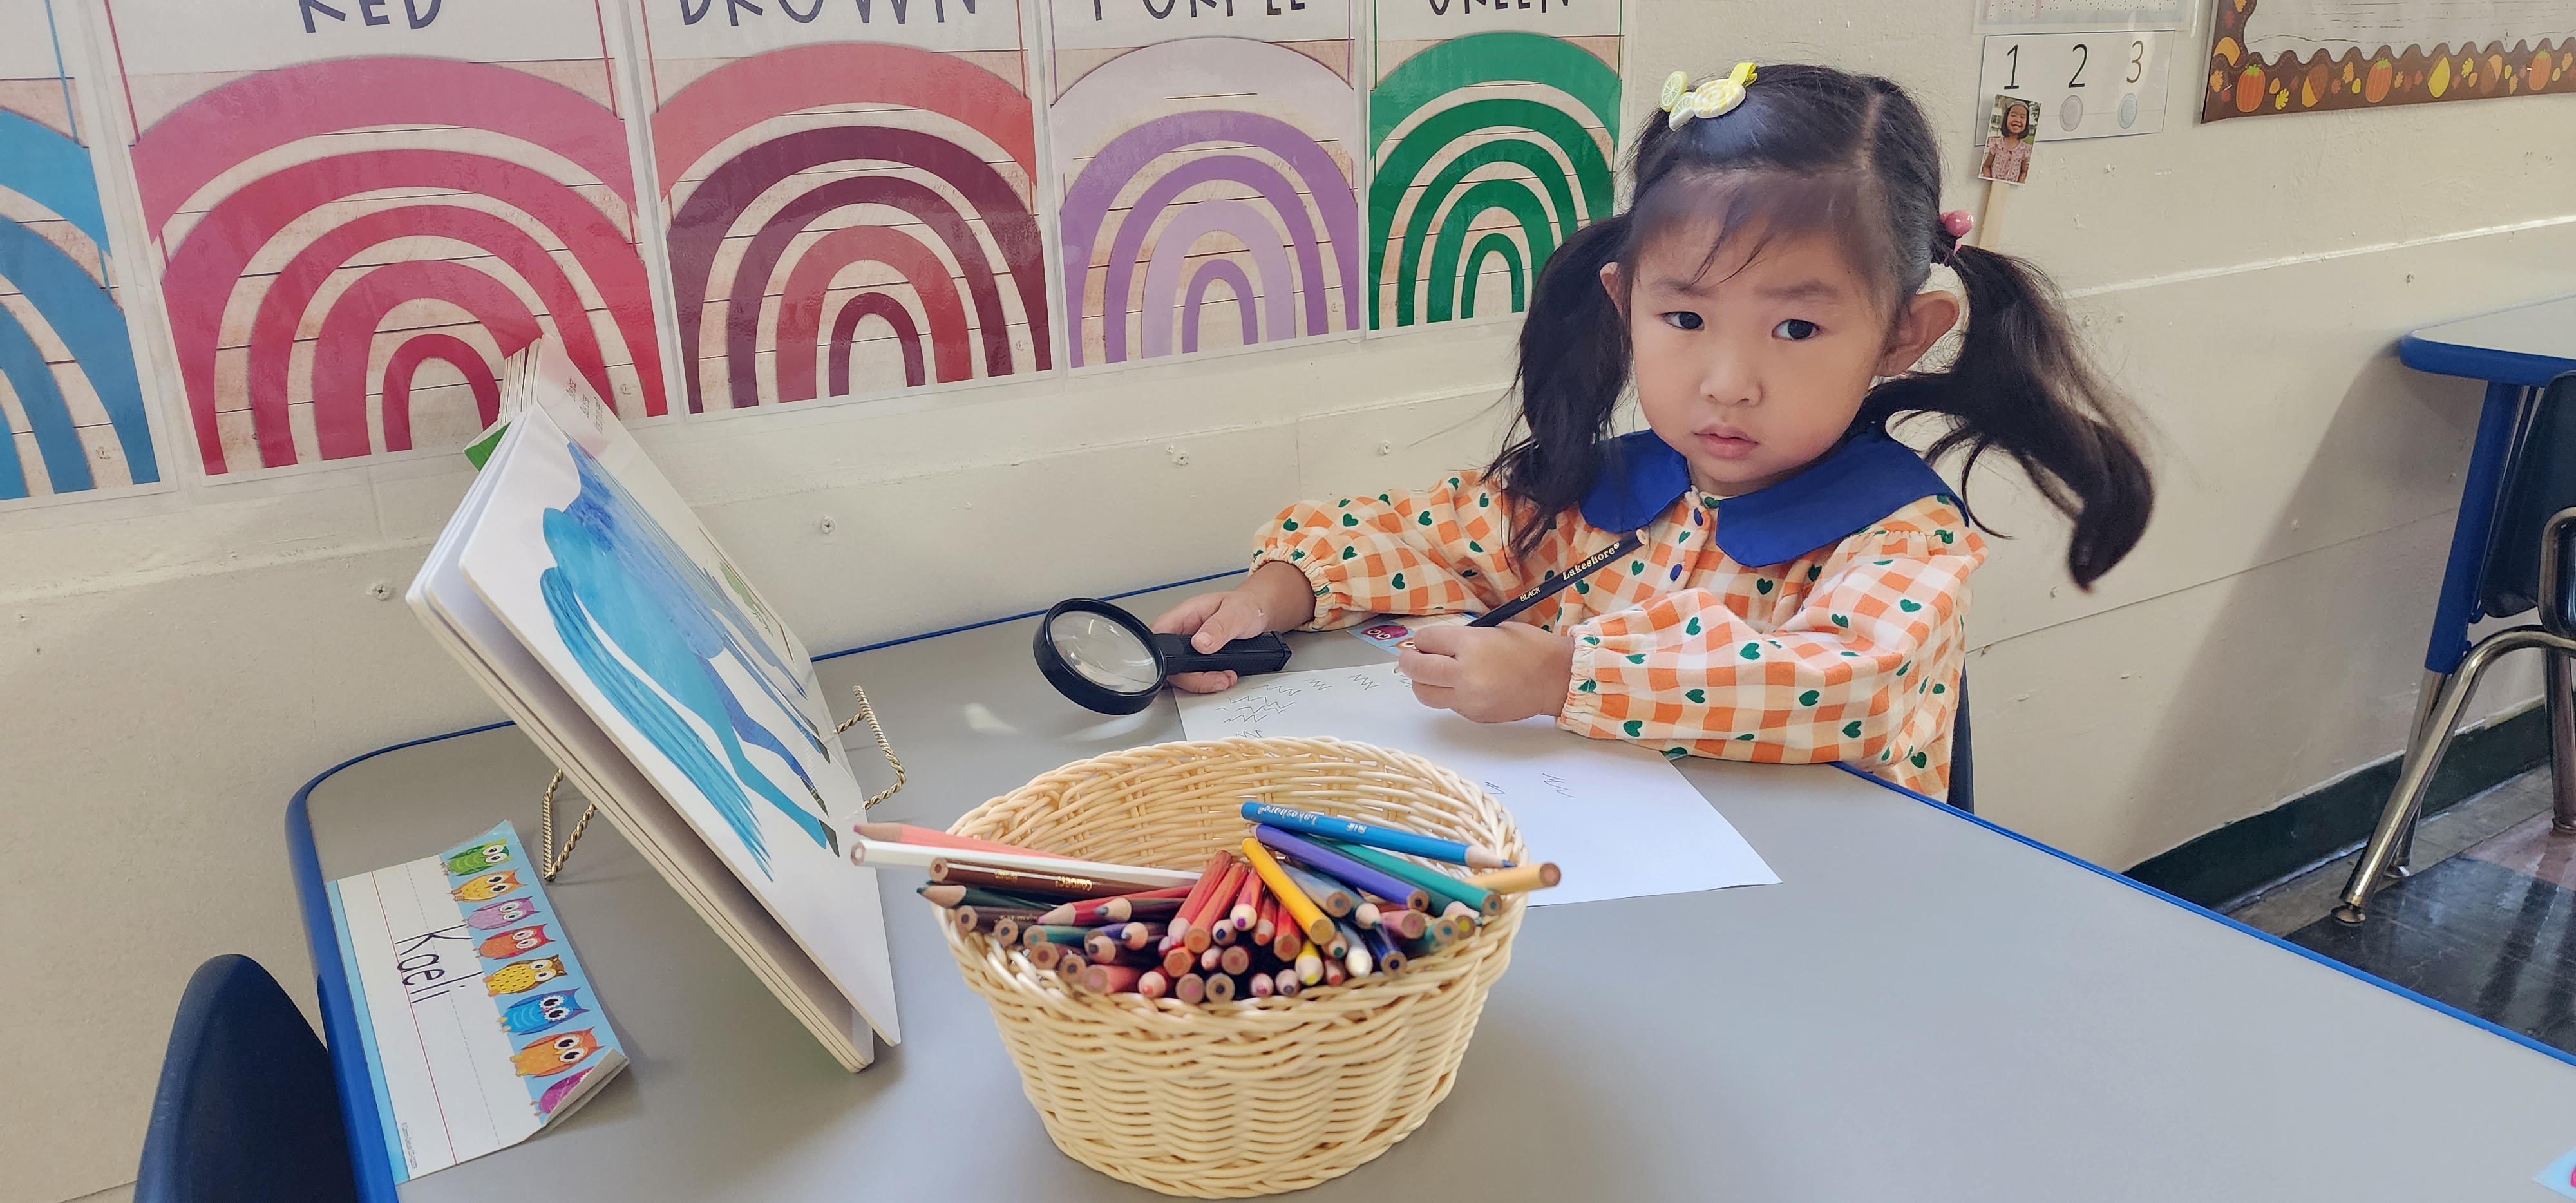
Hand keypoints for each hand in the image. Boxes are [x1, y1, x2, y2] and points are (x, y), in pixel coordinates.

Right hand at [1150, 561, 1314, 692]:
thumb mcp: (1237, 613)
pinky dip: (1208, 683)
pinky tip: (1223, 678)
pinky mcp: (1198, 660)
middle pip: (1168, 662)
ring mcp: (1189, 648)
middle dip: (1191, 677)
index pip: (1159, 634)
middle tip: (1217, 679)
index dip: (1161, 655)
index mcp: (1184, 614)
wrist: (1259, 614)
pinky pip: (1193, 677)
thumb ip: (1219, 628)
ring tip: (1224, 678)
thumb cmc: (1246, 606)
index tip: (1185, 669)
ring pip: (1180, 674)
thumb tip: (1200, 643)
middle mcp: (1183, 632)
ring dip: (1201, 682)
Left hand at [1397, 622, 1576, 722]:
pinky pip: (1448, 705)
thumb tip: (1433, 646)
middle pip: (1417, 669)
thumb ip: (1462, 639)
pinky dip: (1447, 695)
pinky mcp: (1474, 715)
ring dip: (1421, 682)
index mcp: (1471, 645)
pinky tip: (1462, 686)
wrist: (1556, 679)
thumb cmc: (1530, 648)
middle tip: (1409, 657)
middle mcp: (1465, 674)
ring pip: (1425, 694)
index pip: (1426, 640)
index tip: (1425, 640)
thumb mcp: (1493, 631)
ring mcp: (1468, 699)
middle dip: (1408, 660)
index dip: (1422, 639)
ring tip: (1430, 674)